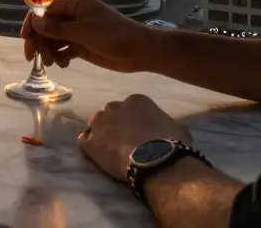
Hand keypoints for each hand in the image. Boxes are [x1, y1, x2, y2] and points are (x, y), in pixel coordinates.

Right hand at [21, 0, 153, 72]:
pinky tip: (63, 64)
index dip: (33, 23)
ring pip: (53, 40)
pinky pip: (63, 50)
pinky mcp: (82, 46)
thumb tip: (34, 22)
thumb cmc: (114, 35)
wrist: (140, 51)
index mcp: (74, 4)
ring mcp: (77, 31)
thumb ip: (58, 28)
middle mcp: (73, 16)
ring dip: (49, 51)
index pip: (46, 10)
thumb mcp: (84, 31)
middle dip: (39, 41)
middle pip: (47, 26)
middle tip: (33, 57)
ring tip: (53, 63)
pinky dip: (60, 57)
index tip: (25, 38)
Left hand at [79, 94, 193, 180]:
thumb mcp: (176, 127)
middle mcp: (114, 106)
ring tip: (111, 150)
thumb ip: (164, 123)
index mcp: (136, 100)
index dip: (134, 120)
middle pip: (112, 114)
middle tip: (125, 141)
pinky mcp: (90, 142)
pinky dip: (89, 147)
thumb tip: (164, 129)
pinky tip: (97, 155)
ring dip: (102, 134)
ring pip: (96, 125)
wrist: (157, 160)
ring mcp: (99, 123)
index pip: (131, 107)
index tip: (139, 132)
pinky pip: (84, 141)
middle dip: (116, 125)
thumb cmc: (172, 142)